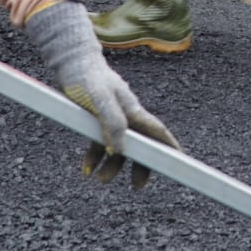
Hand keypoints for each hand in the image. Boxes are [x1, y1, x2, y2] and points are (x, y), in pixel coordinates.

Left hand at [24, 0, 180, 188]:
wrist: (70, 63)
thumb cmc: (87, 78)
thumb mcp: (100, 100)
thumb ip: (112, 123)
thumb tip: (121, 150)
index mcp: (133, 110)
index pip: (157, 131)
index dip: (169, 146)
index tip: (180, 160)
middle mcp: (126, 114)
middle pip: (141, 144)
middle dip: (141, 165)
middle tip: (138, 186)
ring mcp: (112, 117)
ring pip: (119, 146)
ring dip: (112, 165)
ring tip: (99, 180)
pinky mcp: (97, 119)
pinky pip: (100, 142)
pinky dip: (95, 156)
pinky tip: (86, 169)